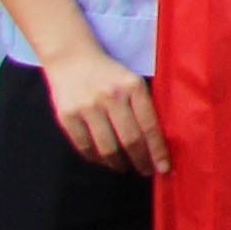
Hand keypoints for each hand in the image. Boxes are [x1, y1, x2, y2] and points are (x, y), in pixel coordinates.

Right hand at [40, 45, 161, 175]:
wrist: (71, 58)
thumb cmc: (110, 74)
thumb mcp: (133, 81)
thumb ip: (144, 106)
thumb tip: (157, 142)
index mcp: (133, 87)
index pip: (149, 126)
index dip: (157, 151)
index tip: (163, 168)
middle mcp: (111, 97)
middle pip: (130, 140)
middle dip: (140, 161)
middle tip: (145, 171)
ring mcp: (87, 107)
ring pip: (106, 147)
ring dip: (118, 163)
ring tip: (124, 167)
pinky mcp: (67, 115)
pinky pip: (84, 146)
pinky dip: (95, 158)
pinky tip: (103, 160)